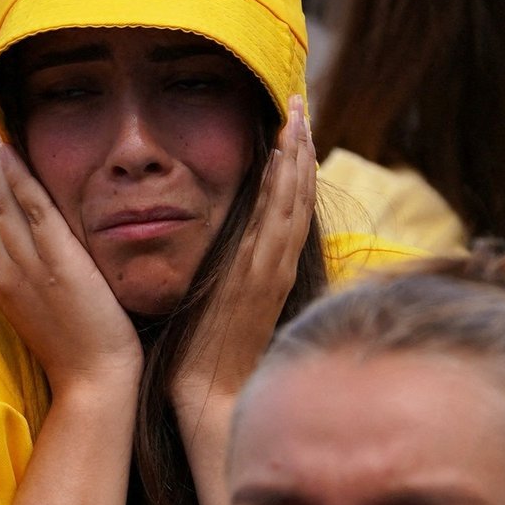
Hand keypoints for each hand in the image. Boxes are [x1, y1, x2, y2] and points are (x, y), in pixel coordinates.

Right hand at [0, 142, 142, 386]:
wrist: (91, 381)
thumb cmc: (76, 349)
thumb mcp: (44, 310)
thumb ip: (35, 277)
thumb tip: (39, 252)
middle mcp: (3, 268)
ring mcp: (24, 264)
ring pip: (6, 202)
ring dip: (0, 163)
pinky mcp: (52, 260)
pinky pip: (31, 208)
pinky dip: (21, 177)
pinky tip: (13, 153)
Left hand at [173, 95, 314, 408]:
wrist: (210, 400)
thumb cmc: (206, 359)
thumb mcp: (215, 303)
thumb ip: (223, 276)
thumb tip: (216, 254)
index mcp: (263, 269)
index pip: (281, 206)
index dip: (288, 166)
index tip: (288, 128)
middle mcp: (273, 265)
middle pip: (293, 196)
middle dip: (298, 148)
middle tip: (298, 103)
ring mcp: (270, 271)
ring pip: (291, 203)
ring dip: (296, 158)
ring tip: (297, 117)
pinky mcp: (261, 280)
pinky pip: (277, 225)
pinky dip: (284, 190)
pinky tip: (284, 159)